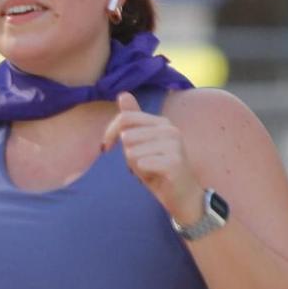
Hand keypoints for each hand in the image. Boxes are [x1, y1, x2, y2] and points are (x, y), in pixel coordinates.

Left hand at [101, 93, 201, 221]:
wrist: (181, 194)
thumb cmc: (157, 169)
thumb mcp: (140, 143)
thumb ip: (133, 119)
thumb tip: (123, 94)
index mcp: (161, 122)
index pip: (124, 118)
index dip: (110, 133)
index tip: (106, 148)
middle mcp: (170, 129)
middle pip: (127, 137)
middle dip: (127, 155)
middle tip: (143, 164)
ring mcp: (175, 144)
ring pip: (132, 152)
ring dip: (135, 166)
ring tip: (150, 170)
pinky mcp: (175, 162)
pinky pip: (142, 164)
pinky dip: (143, 174)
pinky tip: (155, 177)